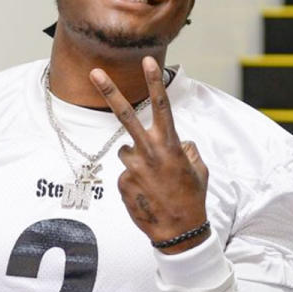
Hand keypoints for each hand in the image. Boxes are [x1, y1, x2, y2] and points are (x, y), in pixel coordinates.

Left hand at [90, 56, 209, 253]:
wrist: (178, 230)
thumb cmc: (192, 198)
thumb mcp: (198, 169)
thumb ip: (186, 150)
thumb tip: (177, 143)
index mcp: (170, 144)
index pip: (162, 106)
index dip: (154, 82)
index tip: (148, 61)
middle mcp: (148, 151)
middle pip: (125, 116)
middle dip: (110, 91)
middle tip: (95, 72)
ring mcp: (132, 167)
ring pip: (128, 152)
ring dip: (137, 161)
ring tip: (152, 181)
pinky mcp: (122, 182)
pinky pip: (127, 174)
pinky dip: (135, 181)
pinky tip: (146, 194)